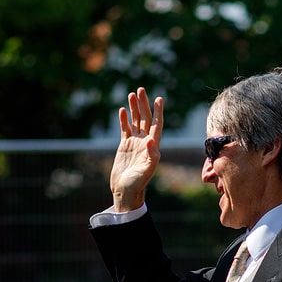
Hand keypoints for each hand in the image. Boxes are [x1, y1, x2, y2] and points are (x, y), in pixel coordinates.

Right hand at [110, 87, 163, 211]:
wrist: (126, 191)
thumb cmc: (138, 183)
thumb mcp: (146, 170)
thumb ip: (151, 155)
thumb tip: (150, 140)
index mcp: (153, 146)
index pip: (157, 125)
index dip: (158, 112)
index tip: (159, 99)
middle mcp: (145, 142)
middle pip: (146, 119)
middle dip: (144, 104)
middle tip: (141, 90)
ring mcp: (135, 143)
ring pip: (136, 121)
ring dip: (134, 108)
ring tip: (132, 94)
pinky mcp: (124, 146)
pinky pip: (125, 129)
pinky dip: (124, 119)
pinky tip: (122, 110)